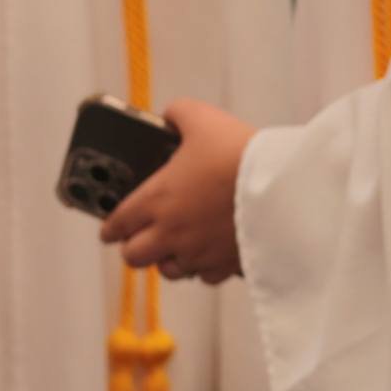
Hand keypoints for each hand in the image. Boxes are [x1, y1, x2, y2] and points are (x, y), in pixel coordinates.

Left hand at [100, 98, 253, 282]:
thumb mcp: (201, 118)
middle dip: (133, 248)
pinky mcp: (226, 266)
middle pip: (134, 257)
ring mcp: (199, 254)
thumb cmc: (237, 153)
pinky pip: (206, 276)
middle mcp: (172, 233)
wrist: (282, 188)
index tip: (108, 230)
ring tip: (174, 246)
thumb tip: (169, 117)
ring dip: (167, 260)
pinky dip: (203, 266)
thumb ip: (177, 114)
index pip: (118, 223)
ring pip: (169, 271)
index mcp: (157, 199)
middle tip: (139, 237)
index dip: (109, 227)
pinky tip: (208, 252)